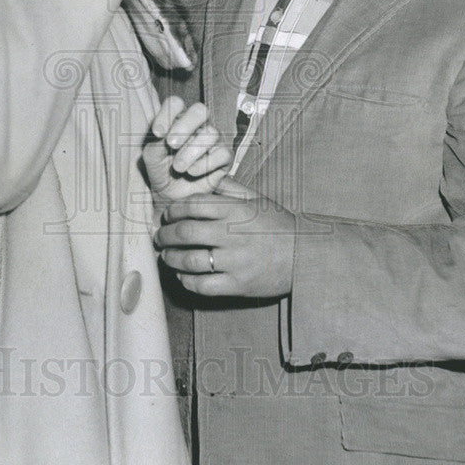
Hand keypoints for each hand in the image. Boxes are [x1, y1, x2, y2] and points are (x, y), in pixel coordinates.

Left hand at [143, 97, 232, 203]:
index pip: (176, 103)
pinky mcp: (224, 157)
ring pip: (211, 133)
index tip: (157, 133)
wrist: (171, 198)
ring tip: (178, 167)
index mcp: (177, 120)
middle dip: (185, 125)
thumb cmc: (161, 172)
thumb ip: (155, 144)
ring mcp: (212, 141)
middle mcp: (197, 126)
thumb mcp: (151, 158)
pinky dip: (205, 164)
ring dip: (191, 151)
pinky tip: (192, 172)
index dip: (167, 114)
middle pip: (200, 110)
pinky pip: (223, 153)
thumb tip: (165, 136)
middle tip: (171, 144)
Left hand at [156, 178, 295, 297]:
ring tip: (166, 256)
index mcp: (235, 210)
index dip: (173, 210)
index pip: (192, 205)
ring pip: (188, 261)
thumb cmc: (278, 225)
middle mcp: (232, 234)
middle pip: (185, 233)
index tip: (167, 215)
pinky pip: (201, 285)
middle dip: (165, 235)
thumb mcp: (257, 200)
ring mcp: (234, 261)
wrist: (304, 255)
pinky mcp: (237, 285)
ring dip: (171, 258)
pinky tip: (183, 276)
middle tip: (159, 237)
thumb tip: (206, 178)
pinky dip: (186, 281)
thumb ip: (230, 189)